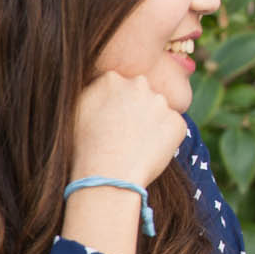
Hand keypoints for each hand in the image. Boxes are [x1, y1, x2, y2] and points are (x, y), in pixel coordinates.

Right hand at [71, 70, 187, 189]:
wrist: (107, 175)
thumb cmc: (84, 148)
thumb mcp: (77, 111)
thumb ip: (94, 92)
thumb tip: (105, 86)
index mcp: (111, 78)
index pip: (119, 85)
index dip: (116, 105)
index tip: (112, 120)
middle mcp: (139, 84)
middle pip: (142, 93)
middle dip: (137, 109)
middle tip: (126, 133)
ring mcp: (161, 102)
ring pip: (159, 110)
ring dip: (152, 123)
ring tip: (135, 146)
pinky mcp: (177, 121)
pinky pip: (172, 128)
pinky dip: (165, 138)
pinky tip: (148, 152)